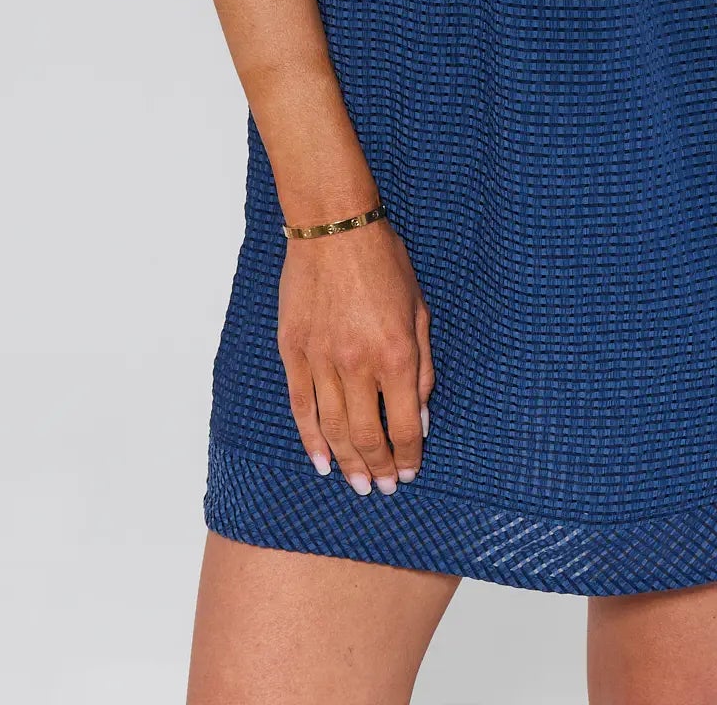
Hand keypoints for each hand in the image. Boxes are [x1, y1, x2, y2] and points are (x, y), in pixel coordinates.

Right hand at [277, 218, 434, 495]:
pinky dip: (311, 439)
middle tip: (383, 489)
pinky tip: (321, 461)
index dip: (408, 456)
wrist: (335, 228)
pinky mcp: (294, 352)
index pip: (403, 426)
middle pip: (367, 436)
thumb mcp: (420, 309)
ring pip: (333, 429)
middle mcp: (358, 365)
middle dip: (378, 468)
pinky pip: (303, 407)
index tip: (410, 473)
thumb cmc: (384, 263)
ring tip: (358, 485)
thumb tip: (420, 416)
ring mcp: (321, 360)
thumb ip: (423, 366)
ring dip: (347, 464)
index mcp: (396, 354)